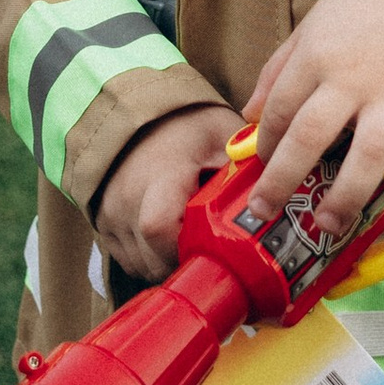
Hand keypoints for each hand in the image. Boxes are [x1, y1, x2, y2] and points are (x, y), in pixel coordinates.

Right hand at [91, 102, 237, 282]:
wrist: (138, 118)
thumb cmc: (185, 126)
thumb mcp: (220, 134)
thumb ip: (245, 162)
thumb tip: (281, 190)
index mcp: (159, 174)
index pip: (159, 227)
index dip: (185, 248)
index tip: (211, 246)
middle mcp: (126, 197)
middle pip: (152, 258)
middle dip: (186, 264)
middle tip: (212, 252)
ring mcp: (110, 214)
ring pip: (141, 266)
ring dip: (169, 265)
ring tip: (193, 243)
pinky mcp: (102, 225)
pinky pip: (129, 260)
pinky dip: (152, 260)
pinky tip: (172, 242)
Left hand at [237, 0, 383, 242]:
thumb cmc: (360, 11)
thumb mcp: (308, 29)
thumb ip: (278, 72)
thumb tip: (249, 116)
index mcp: (316, 58)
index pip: (280, 111)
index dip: (265, 146)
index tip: (260, 169)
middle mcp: (352, 79)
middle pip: (312, 136)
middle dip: (284, 180)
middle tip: (267, 212)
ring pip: (369, 155)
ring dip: (347, 197)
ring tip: (328, 226)